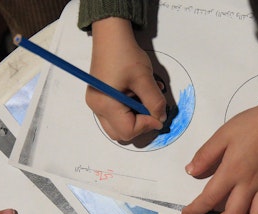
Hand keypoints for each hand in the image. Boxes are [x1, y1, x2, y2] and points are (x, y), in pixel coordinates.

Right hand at [87, 17, 164, 140]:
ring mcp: (96, 104)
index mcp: (106, 104)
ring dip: (135, 119)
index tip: (158, 113)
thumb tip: (161, 119)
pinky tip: (135, 96)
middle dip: (139, 126)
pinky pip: (115, 116)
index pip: (128, 131)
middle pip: (121, 134)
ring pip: (118, 127)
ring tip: (143, 99)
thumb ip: (155, 102)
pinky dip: (129, 112)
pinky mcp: (100, 99)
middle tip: (150, 109)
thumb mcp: (145, 79)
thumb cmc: (125, 54)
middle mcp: (97, 108)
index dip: (146, 125)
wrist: (111, 36)